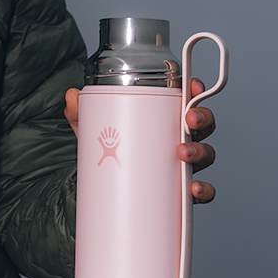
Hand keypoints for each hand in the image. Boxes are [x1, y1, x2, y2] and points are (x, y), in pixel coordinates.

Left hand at [64, 78, 217, 203]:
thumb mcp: (94, 132)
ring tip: (183, 153)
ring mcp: (184, 165)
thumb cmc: (110, 152)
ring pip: (206, 154)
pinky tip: (194, 190)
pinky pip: (202, 191)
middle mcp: (180, 139)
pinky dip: (203, 190)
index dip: (196, 91)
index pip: (187, 100)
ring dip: (200, 152)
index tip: (192, 86)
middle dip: (202, 119)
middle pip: (203, 125)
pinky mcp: (181, 191)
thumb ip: (81, 115)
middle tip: (188, 121)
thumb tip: (71, 96)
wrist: (104, 190)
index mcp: (165, 119)